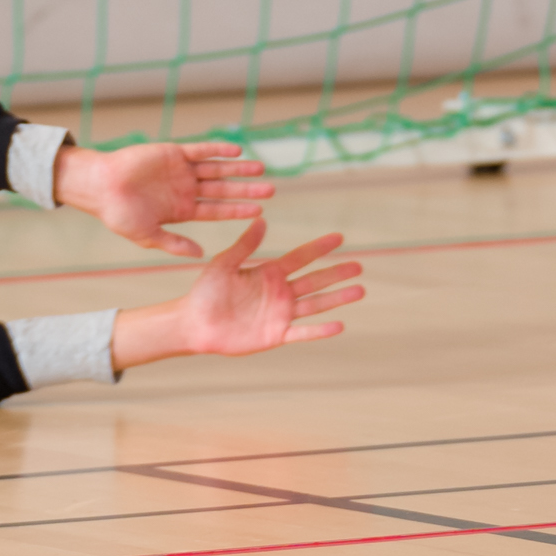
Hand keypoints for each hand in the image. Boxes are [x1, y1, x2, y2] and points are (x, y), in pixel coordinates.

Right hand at [55, 139, 271, 256]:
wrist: (99, 187)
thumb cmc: (119, 214)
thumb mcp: (148, 236)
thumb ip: (174, 244)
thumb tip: (201, 254)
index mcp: (183, 210)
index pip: (217, 210)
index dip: (238, 210)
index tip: (259, 211)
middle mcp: (186, 190)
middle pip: (223, 189)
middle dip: (246, 189)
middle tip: (271, 189)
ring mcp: (182, 171)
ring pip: (217, 169)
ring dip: (238, 168)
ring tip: (261, 167)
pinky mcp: (174, 152)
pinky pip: (200, 150)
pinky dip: (217, 149)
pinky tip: (236, 150)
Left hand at [112, 224, 362, 367]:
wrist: (195, 324)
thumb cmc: (205, 292)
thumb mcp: (224, 263)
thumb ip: (245, 245)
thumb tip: (262, 220)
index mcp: (269, 273)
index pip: (301, 257)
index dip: (320, 247)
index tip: (339, 237)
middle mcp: (279, 293)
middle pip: (315, 280)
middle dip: (337, 273)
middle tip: (359, 265)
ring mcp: (280, 314)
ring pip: (316, 304)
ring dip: (338, 298)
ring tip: (360, 290)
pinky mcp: (276, 335)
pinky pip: (302, 333)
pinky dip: (320, 331)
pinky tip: (339, 325)